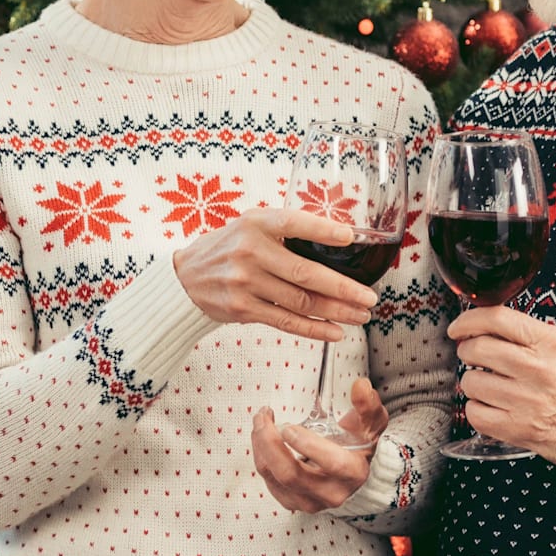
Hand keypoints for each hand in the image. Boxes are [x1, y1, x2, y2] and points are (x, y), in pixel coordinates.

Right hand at [173, 208, 377, 342]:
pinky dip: (314, 329)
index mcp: (256, 223)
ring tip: (361, 315)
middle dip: (343, 289)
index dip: (323, 231)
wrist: (185, 277)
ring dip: (336, 311)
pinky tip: (335, 332)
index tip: (351, 237)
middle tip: (370, 298)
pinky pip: (286, 321)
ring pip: (300, 302)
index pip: (294, 223)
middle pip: (305, 274)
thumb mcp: (251, 224)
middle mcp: (250, 252)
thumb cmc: (229, 247)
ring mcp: (245, 283)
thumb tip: (341, 238)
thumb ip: (287, 229)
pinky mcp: (243, 309)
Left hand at [252, 381, 389, 511]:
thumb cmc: (357, 445)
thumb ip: (366, 404)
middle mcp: (331, 493)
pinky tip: (262, 438)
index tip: (288, 427)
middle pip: (291, 474)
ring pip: (274, 477)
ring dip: (260, 446)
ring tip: (260, 421)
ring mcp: (309, 501)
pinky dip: (260, 457)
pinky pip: (267, 480)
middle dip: (270, 443)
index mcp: (352, 473)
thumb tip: (360, 386)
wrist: (350, 473)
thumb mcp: (369, 423)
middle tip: (263, 417)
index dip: (307, 445)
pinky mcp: (291, 501)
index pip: (331, 463)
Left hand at [449, 306, 555, 472]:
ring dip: (474, 382)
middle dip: (468, 351)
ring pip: (472, 382)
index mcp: (552, 343)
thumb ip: (534, 337)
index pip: (498, 319)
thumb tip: (492, 329)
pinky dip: (477, 410)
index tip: (459, 328)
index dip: (469, 320)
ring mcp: (527, 401)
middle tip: (474, 357)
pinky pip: (476, 414)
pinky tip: (490, 407)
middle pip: (477, 348)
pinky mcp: (521, 430)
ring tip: (489, 386)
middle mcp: (538, 369)